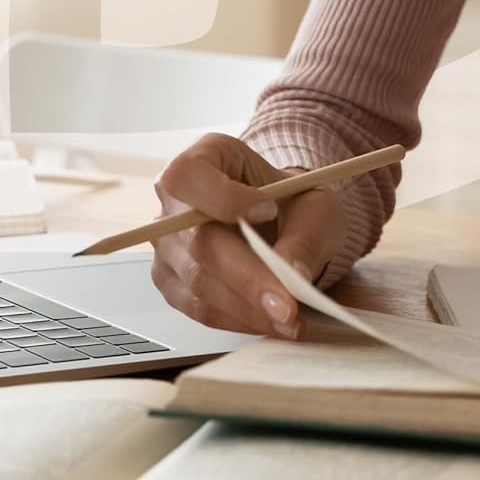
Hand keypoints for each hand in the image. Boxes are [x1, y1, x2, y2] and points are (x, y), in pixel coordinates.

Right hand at [149, 133, 347, 339]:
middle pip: (197, 242)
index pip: (189, 176)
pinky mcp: (172, 282)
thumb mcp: (312, 204)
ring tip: (290, 319)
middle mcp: (174, 200)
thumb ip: (303, 235)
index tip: (268, 211)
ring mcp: (168, 244)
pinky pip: (200, 308)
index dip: (223, 198)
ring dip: (247, 308)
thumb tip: (291, 274)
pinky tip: (271, 321)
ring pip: (198, 282)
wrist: (283, 220)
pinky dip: (238, 319)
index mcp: (204, 157)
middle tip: (287, 303)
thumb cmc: (292, 201)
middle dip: (247, 277)